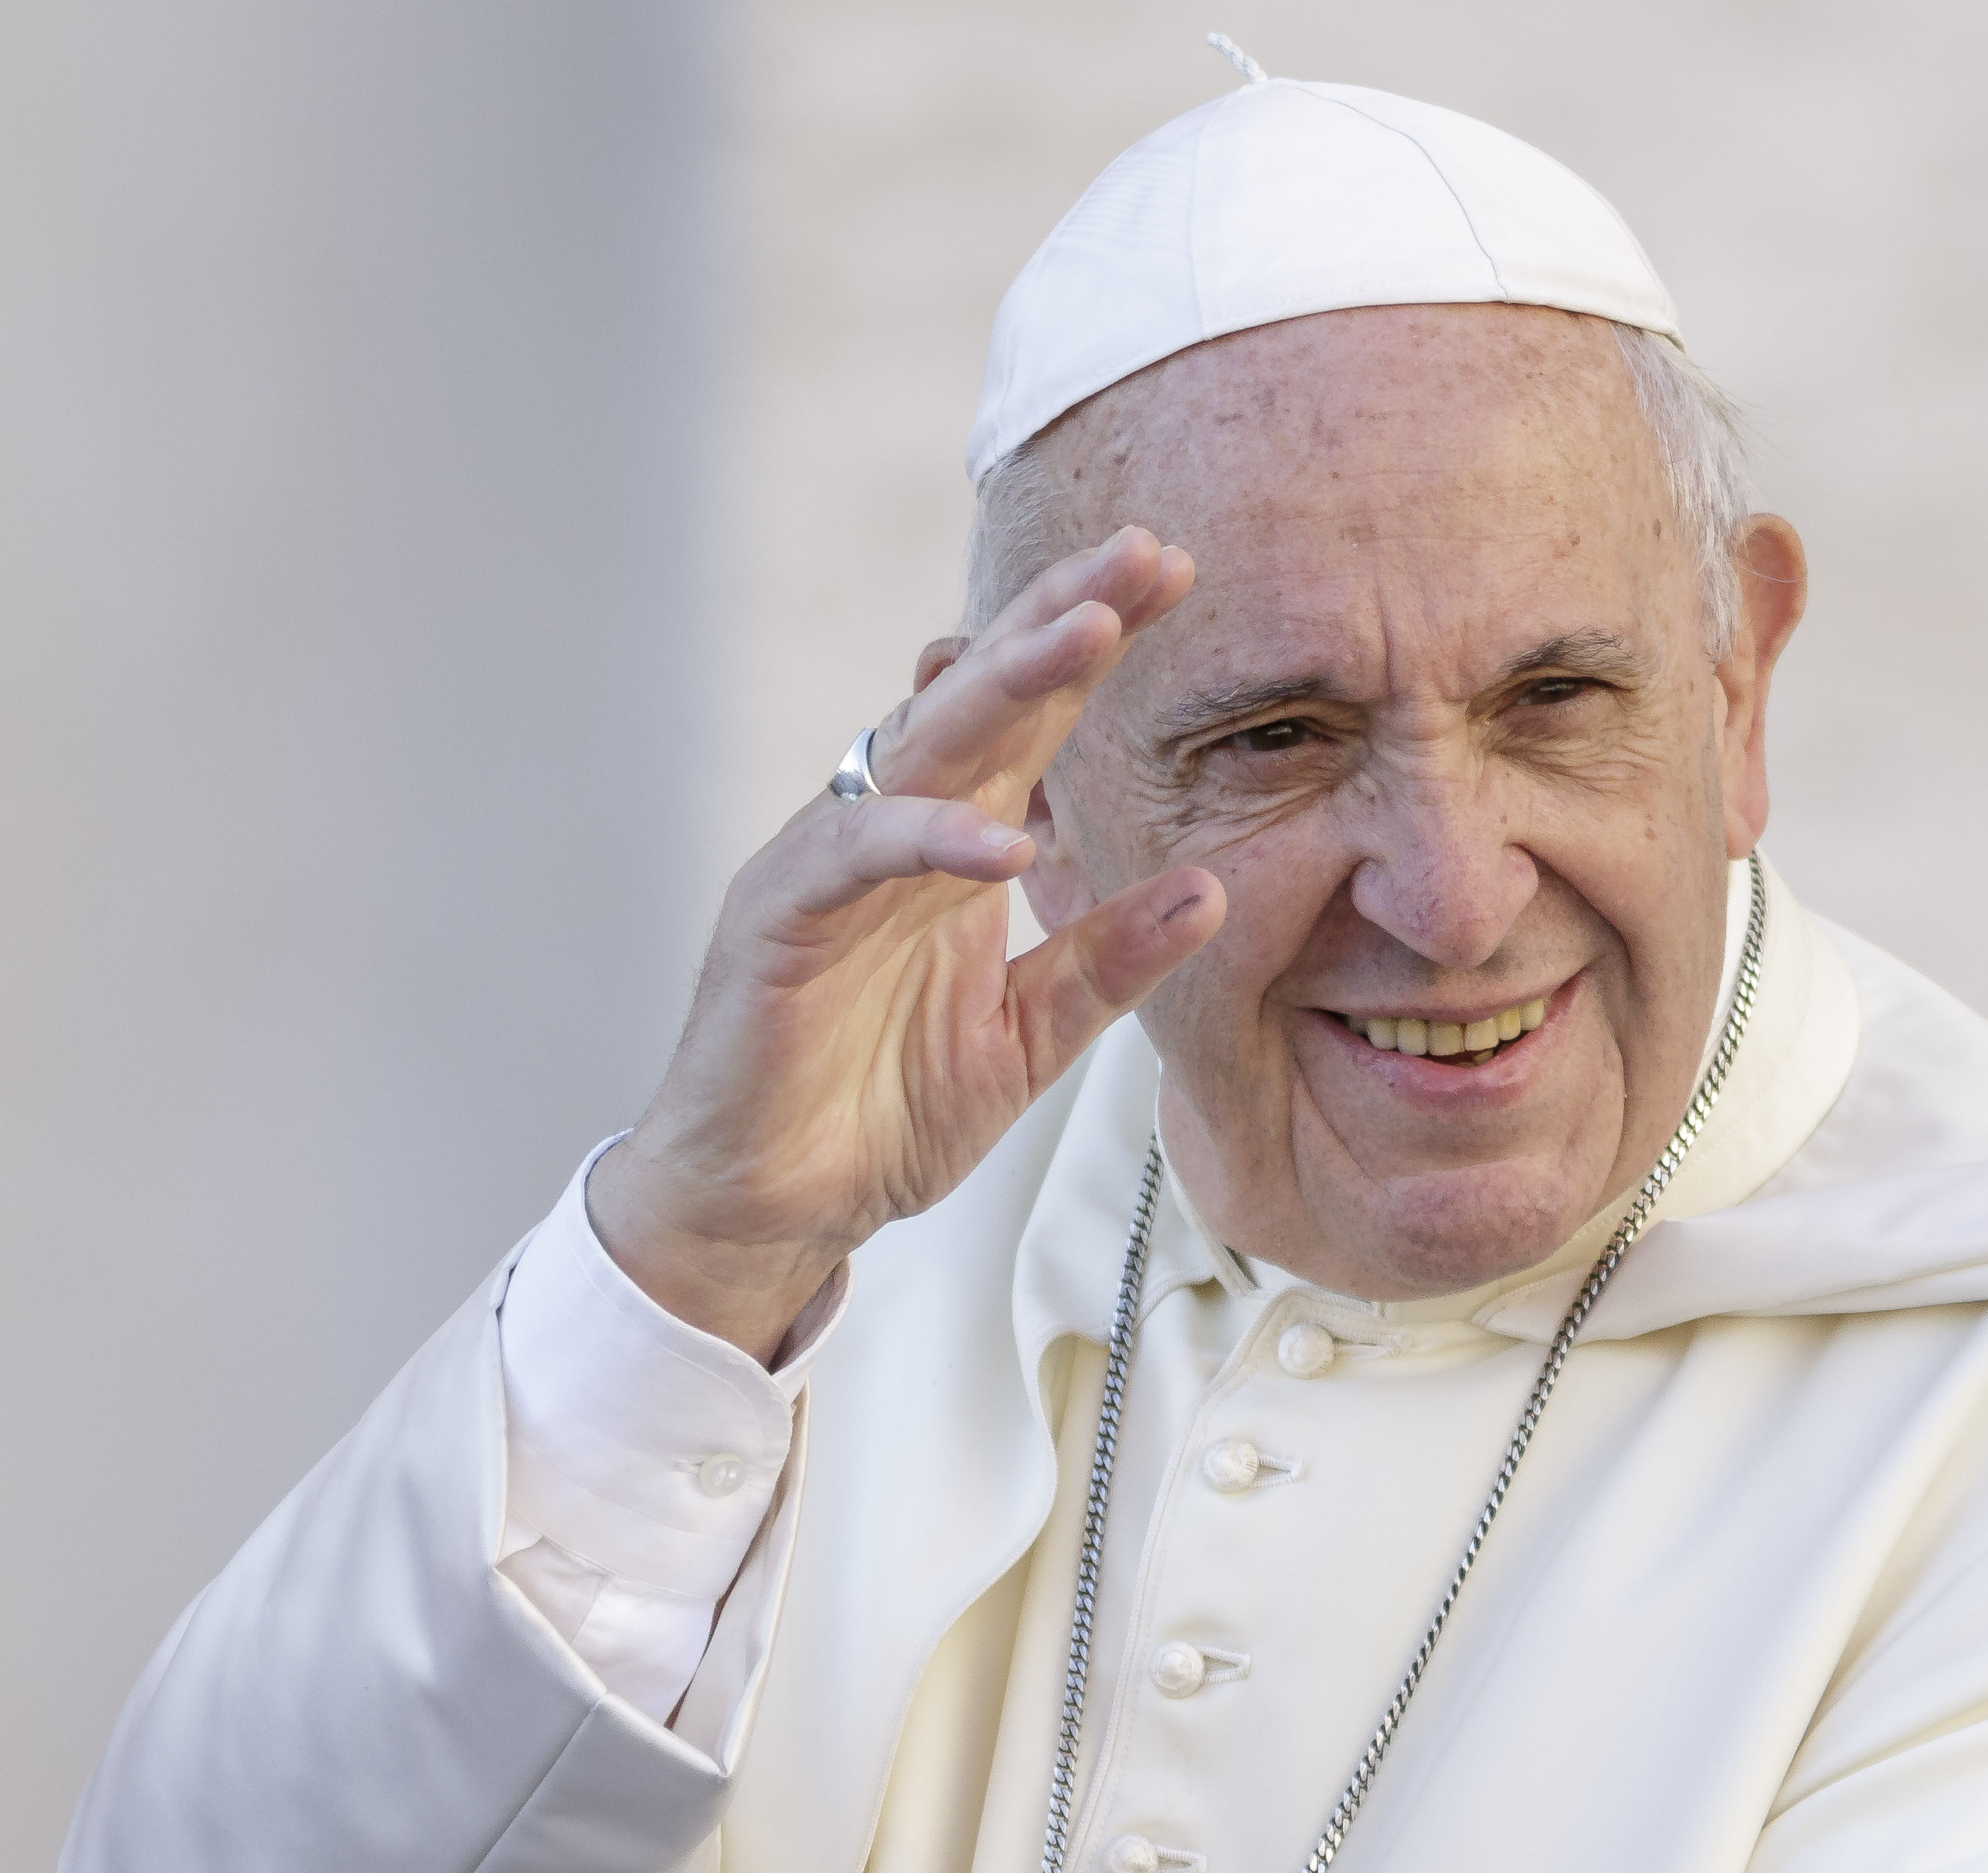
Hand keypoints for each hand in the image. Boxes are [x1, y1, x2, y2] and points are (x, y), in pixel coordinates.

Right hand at [587, 527, 1222, 1358]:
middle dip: (1062, 617)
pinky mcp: (777, 923)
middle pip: (983, 696)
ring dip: (1004, 686)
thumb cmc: (884, 1109)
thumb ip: (1110, 962)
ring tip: (1089, 634)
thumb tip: (1212, 888)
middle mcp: (894, 832)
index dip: (1094, 643)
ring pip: (921, 749)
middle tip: (1146, 551)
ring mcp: (830, 868)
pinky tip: (1001, 840)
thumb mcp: (1032, 1037)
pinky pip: (854, 860)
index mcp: (957, 845)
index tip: (1177, 574)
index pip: (1034, 718)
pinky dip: (927, 842)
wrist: (775, 1207)